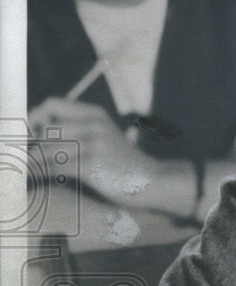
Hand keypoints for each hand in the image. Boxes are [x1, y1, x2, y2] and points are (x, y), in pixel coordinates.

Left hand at [29, 98, 167, 202]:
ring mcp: (93, 146)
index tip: (31, 134)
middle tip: (33, 157)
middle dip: (35, 145)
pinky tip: (41, 178)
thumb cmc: (125, 162)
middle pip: (45, 130)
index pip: (51, 105)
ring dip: (36, 162)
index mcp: (95, 114)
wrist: (153, 180)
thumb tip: (40, 133)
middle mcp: (94, 126)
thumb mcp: (106, 136)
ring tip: (32, 169)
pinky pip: (54, 169)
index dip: (35, 118)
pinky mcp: (91, 167)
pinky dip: (43, 174)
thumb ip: (80, 129)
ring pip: (46, 150)